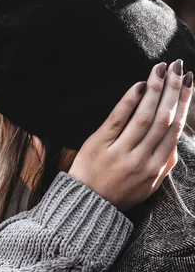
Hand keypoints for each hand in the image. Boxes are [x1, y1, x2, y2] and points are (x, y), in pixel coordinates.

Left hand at [68, 60, 192, 210]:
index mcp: (155, 168)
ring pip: (143, 117)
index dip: (183, 103)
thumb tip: (176, 143)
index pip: (174, 130)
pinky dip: (129, 101)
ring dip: (155, 90)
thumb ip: (164, 166)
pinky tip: (139, 85)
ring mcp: (119, 153)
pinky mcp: (99, 145)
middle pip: (162, 119)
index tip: (189, 82)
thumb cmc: (119, 194)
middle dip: (172, 90)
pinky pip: (117, 119)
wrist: (87, 205)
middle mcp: (140, 160)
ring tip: (161, 68)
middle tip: (178, 66)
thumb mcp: (148, 187)